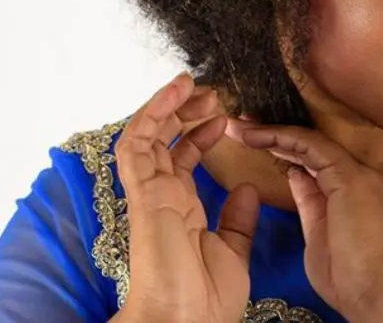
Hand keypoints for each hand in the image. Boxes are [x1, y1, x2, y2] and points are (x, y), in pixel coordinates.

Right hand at [113, 73, 259, 322]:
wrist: (187, 322)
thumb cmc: (206, 296)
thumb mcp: (232, 250)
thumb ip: (235, 219)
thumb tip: (245, 189)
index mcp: (181, 208)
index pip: (183, 160)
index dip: (200, 135)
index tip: (223, 118)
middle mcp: (162, 196)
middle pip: (163, 141)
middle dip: (183, 113)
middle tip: (209, 94)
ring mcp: (149, 192)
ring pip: (146, 136)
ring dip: (167, 106)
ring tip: (191, 84)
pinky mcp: (143, 193)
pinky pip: (137, 145)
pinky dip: (152, 114)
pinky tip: (173, 93)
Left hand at [225, 119, 382, 322]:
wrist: (377, 291)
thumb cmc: (348, 277)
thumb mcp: (318, 235)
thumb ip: (309, 203)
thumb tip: (296, 175)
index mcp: (352, 192)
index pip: (315, 162)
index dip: (283, 151)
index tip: (255, 144)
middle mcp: (357, 176)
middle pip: (311, 147)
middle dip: (274, 136)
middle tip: (241, 126)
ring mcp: (355, 174)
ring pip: (309, 142)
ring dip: (271, 132)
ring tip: (239, 127)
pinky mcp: (348, 177)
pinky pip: (311, 147)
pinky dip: (282, 138)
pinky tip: (256, 136)